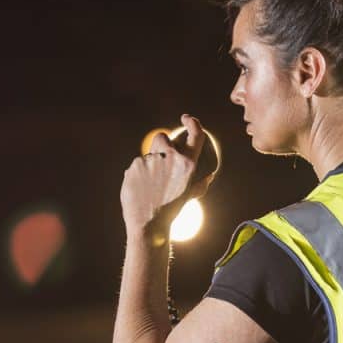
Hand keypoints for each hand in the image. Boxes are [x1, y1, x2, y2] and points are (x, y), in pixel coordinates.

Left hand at [121, 114, 208, 236]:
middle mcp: (170, 158)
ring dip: (149, 166)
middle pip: (162, 137)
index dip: (192, 122)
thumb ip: (199, 183)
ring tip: (150, 187)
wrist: (149, 224)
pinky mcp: (134, 166)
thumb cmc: (171, 211)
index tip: (187, 118)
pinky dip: (138, 174)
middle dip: (161, 144)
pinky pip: (136, 166)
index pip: (194, 134)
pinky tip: (141, 189)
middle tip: (159, 161)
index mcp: (187, 164)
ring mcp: (150, 161)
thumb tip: (208, 176)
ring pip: (148, 156)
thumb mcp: (189, 196)